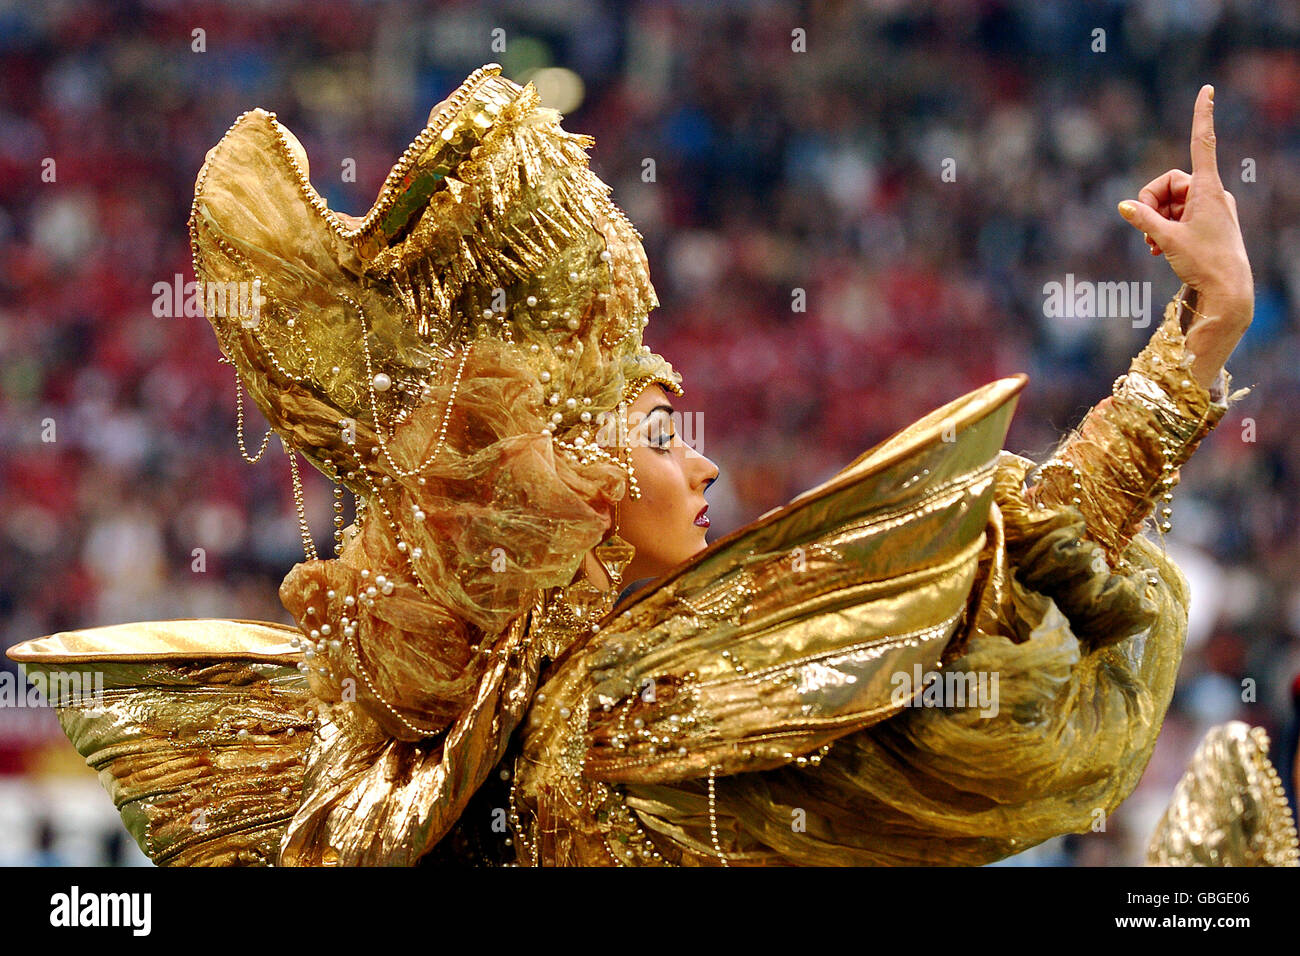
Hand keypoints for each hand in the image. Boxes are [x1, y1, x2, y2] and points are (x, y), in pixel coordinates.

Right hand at [1116, 85, 1253, 387]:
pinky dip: (1166, 227)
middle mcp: (1213, 194)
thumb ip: (1143, 220)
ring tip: (1152, 246)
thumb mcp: (1167, 240)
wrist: (1228, 290)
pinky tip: (1157, 248)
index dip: (1201, 115)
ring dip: (1156, 220)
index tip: (1207, 89)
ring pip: (1172, 202)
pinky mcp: (1209, 222)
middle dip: (1151, 203)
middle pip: (1170, 183)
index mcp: (1208, 189)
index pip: (1202, 143)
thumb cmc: (1203, 263)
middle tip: (1144, 230)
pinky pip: (1180, 215)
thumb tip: (1124, 206)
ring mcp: (1212, 208)